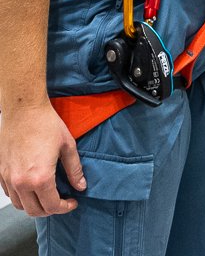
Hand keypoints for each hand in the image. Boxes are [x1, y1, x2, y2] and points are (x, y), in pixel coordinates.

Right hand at [0, 102, 85, 216]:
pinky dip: (21, 196)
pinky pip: (10, 193)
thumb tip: (81, 186)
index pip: (52, 206)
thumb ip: (74, 170)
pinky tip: (31, 186)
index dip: (65, 207)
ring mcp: (9, 178)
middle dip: (50, 210)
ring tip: (47, 195)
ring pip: (20, 205)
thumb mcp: (67, 146)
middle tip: (61, 201)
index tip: (72, 202)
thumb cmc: (46, 124)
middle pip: (35, 211)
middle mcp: (21, 182)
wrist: (24, 109)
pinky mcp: (1, 172)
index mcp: (40, 178)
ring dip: (34, 205)